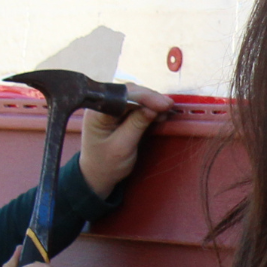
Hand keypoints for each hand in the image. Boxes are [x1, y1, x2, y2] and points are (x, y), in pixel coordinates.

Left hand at [79, 83, 175, 197]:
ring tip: (167, 109)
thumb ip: (136, 125)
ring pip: (134, 96)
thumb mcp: (123, 147)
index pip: (122, 97)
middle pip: (129, 92)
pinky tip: (160, 112)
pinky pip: (135, 104)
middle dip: (150, 97)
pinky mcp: (119, 112)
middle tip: (169, 105)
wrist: (98, 174)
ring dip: (151, 101)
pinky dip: (148, 107)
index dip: (144, 97)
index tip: (163, 104)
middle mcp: (102, 105)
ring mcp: (110, 107)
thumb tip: (153, 108)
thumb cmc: (106, 164)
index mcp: (97, 113)